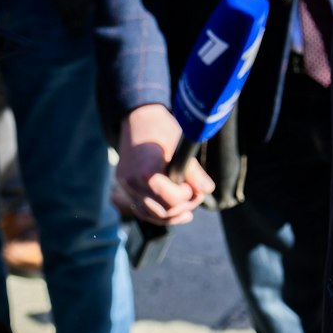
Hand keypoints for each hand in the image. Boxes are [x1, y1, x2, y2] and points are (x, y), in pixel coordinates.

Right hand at [113, 104, 213, 225]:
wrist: (138, 118)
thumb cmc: (162, 128)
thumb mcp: (181, 146)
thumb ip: (193, 171)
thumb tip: (207, 189)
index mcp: (147, 171)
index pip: (172, 199)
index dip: (189, 195)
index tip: (197, 187)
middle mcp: (132, 183)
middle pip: (163, 210)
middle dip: (184, 205)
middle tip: (197, 195)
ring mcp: (126, 187)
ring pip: (152, 214)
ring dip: (173, 214)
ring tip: (189, 206)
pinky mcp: (125, 188)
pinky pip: (143, 210)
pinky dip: (160, 213)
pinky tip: (177, 212)